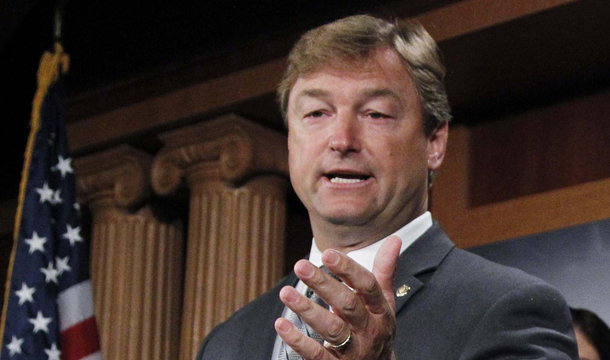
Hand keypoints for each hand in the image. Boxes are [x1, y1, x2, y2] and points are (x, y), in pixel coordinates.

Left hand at [274, 236, 401, 359]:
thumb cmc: (376, 329)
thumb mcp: (385, 302)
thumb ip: (385, 271)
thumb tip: (394, 238)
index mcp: (381, 311)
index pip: (368, 286)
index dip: (349, 269)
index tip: (328, 253)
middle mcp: (369, 331)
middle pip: (347, 305)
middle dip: (324, 284)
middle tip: (300, 266)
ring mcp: (353, 351)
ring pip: (332, 330)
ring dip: (307, 310)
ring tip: (286, 293)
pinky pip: (317, 355)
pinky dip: (298, 340)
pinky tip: (281, 324)